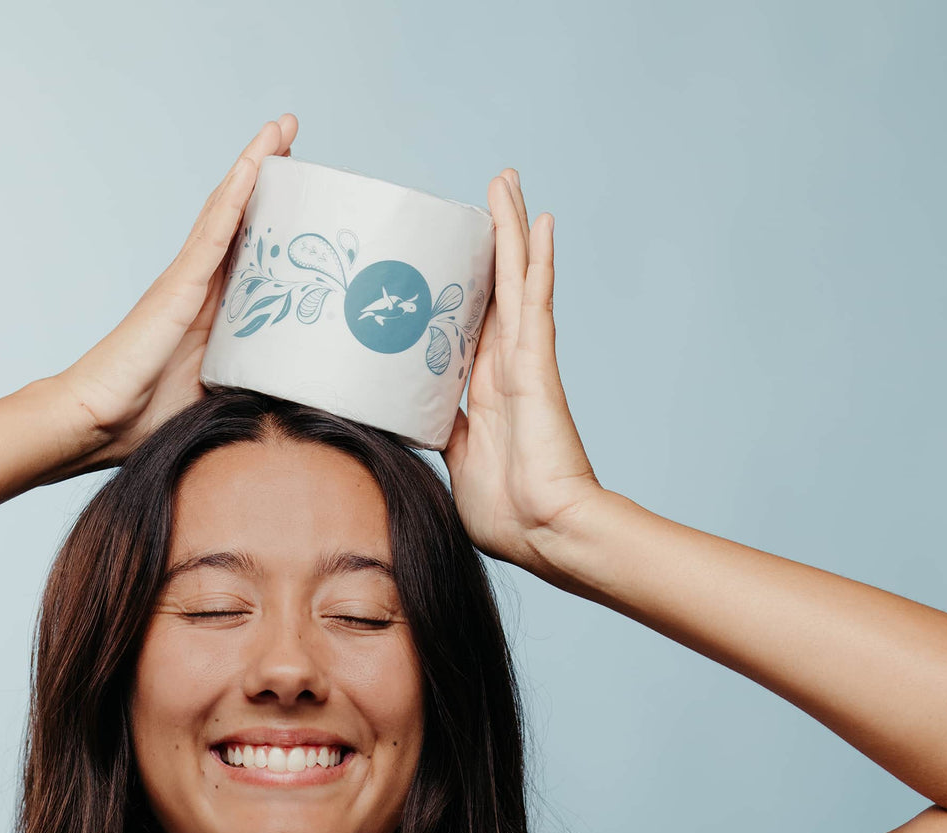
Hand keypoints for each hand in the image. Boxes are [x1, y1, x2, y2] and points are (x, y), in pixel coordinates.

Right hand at [53, 114, 298, 469]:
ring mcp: (186, 281)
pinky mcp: (178, 287)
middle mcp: (198, 285)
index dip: (271, 214)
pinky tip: (255, 164)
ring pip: (226, 210)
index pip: (246, 249)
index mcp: (210, 309)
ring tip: (282, 129)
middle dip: (267, 175)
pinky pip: (214, 232)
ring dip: (255, 166)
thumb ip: (254, 383)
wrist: (97, 424)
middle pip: (237, 216)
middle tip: (295, 136)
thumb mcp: (221, 396)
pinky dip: (236, 195)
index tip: (303, 187)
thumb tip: (304, 393)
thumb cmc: (149, 419)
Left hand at [442, 170, 605, 570]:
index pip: (470, 323)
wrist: (547, 534)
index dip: (462, 286)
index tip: (449, 254)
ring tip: (506, 183)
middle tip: (487, 192)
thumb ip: (437, 435)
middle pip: (496, 287)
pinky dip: (536, 261)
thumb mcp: (455, 464)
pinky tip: (540, 221)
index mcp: (486, 391)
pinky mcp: (537, 366)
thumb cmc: (508, 515)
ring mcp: (525, 362)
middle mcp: (507, 366)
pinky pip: (534, 302)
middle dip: (491, 239)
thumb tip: (399, 419)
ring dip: (511, 230)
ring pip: (515, 280)